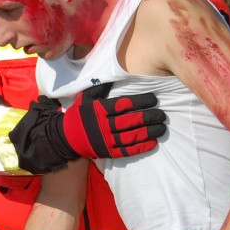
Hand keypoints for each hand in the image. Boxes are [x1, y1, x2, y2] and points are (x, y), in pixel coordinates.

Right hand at [9, 83, 166, 172]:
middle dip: (149, 117)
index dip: (140, 101)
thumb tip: (114, 77)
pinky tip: (153, 143)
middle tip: (162, 115)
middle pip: (131, 121)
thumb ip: (99, 88)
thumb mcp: (85, 98)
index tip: (154, 99)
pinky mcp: (109, 152)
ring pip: (132, 136)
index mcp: (100, 110)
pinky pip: (127, 150)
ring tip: (162, 128)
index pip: (124, 105)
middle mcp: (104, 125)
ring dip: (149, 132)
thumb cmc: (79, 115)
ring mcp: (107, 140)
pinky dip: (141, 147)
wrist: (66, 137)